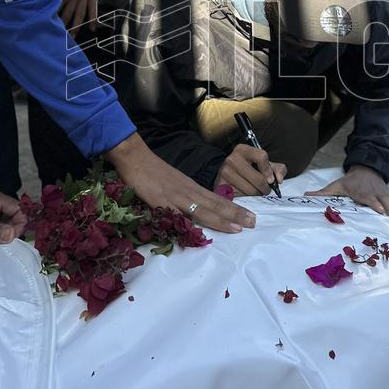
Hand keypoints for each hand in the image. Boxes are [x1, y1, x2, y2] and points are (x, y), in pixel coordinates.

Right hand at [106, 132, 255, 232]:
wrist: (134, 157)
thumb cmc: (153, 170)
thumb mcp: (174, 182)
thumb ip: (186, 195)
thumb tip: (198, 210)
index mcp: (191, 186)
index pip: (217, 199)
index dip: (234, 209)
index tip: (249, 217)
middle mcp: (188, 191)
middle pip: (215, 204)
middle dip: (235, 215)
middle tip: (254, 223)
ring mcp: (175, 196)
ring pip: (202, 209)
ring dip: (221, 219)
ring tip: (239, 228)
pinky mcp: (160, 200)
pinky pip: (177, 214)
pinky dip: (190, 222)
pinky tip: (201, 231)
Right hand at [215, 144, 286, 196]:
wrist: (227, 175)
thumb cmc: (249, 169)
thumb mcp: (264, 165)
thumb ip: (278, 169)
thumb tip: (279, 179)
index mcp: (243, 150)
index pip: (262, 157)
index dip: (269, 170)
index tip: (270, 179)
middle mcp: (232, 159)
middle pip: (258, 178)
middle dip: (265, 188)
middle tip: (265, 190)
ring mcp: (225, 173)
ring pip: (251, 191)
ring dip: (257, 195)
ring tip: (256, 193)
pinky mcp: (221, 186)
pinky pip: (241, 198)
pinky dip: (247, 200)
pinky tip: (247, 196)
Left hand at [305, 165, 388, 219]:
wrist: (365, 170)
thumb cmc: (350, 183)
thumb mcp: (336, 186)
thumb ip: (322, 193)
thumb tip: (305, 195)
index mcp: (363, 192)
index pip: (370, 198)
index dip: (376, 204)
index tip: (381, 211)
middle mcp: (377, 193)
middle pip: (386, 201)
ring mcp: (387, 194)